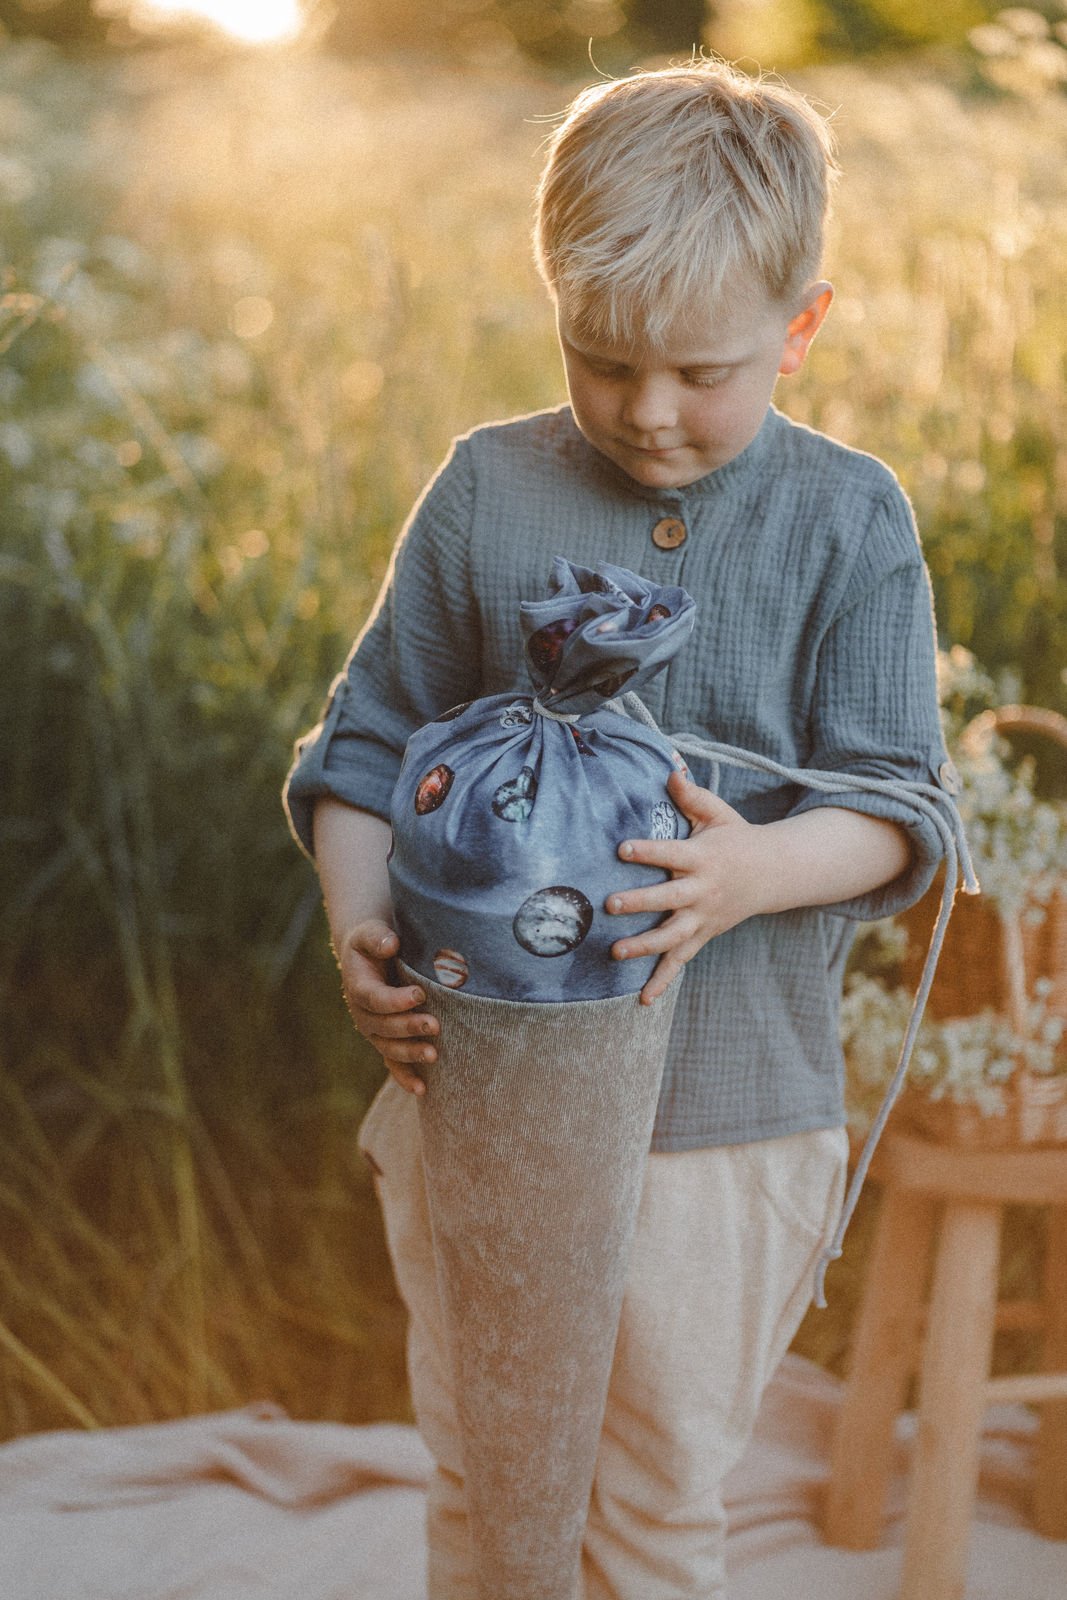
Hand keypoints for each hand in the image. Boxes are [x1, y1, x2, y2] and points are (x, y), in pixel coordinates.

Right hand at [338, 920, 437, 1095]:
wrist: (368, 956)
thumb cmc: (374, 942)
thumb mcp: (372, 932)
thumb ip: (378, 937)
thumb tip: (391, 944)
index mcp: (357, 986)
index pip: (374, 998)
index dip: (395, 1000)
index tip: (420, 994)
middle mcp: (362, 1013)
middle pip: (383, 1026)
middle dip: (408, 1027)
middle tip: (435, 1025)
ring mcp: (374, 1031)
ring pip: (388, 1047)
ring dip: (410, 1053)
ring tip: (434, 1054)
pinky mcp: (386, 1040)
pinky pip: (393, 1063)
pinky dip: (405, 1077)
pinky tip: (422, 1089)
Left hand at [606, 770, 769, 1003]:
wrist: (773, 874)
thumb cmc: (736, 838)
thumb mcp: (718, 813)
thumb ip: (691, 794)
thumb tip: (668, 768)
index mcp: (703, 858)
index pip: (671, 854)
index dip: (647, 851)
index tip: (621, 848)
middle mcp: (702, 891)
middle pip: (669, 899)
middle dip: (640, 902)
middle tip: (610, 903)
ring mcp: (703, 917)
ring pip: (673, 936)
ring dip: (645, 946)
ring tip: (616, 952)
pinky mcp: (704, 935)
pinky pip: (681, 961)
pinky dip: (664, 981)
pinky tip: (643, 999)